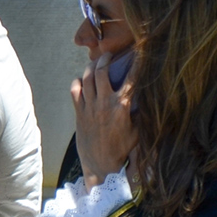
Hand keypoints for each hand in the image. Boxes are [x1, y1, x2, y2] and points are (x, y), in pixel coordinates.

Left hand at [69, 54, 135, 185]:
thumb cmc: (122, 148)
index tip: (138, 53)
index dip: (136, 63)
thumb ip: (138, 111)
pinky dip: (77, 82)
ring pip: (86, 79)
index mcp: (122, 106)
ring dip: (90, 67)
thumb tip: (142, 98)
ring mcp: (89, 107)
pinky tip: (81, 80)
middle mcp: (104, 103)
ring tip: (96, 63)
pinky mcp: (79, 113)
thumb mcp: (138, 129)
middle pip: (101, 72)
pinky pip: (75, 92)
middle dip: (105, 59)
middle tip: (108, 54)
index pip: (131, 78)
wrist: (101, 163)